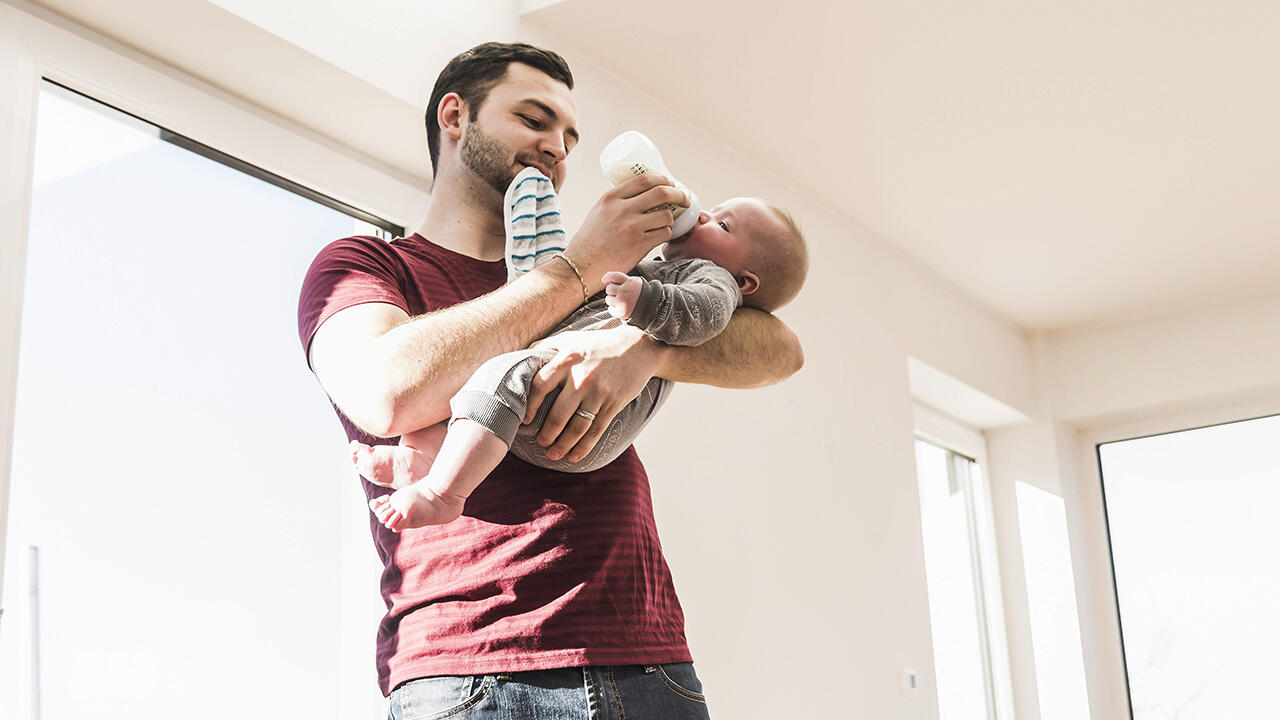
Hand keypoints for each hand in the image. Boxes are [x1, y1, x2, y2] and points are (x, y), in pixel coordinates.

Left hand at [524, 325, 670, 462]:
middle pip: (558, 414)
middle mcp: (582, 378)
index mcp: (567, 360)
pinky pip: (596, 430)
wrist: (638, 347)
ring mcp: (599, 392)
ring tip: (553, 454)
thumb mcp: (571, 338)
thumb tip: (522, 358)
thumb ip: (546, 347)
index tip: (524, 419)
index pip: (540, 385)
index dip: (530, 405)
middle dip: (546, 434)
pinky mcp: (614, 403)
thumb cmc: (599, 344)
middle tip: (540, 442)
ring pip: (577, 427)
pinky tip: (574, 456)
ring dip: (563, 445)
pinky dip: (584, 447)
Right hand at [566, 174, 688, 292]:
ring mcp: (632, 227)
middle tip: (685, 199)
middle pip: (661, 193)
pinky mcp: (639, 245)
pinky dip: (666, 234)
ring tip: (667, 223)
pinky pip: (664, 234)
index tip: (671, 183)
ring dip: (671, 219)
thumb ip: (617, 202)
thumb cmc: (589, 242)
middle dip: (679, 194)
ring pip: (666, 215)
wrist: (581, 266)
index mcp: (611, 198)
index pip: (645, 179)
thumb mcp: (598, 212)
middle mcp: (622, 209)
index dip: (663, 179)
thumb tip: (640, 196)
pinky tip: (661, 236)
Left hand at [603, 271, 643, 320]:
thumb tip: (607, 281)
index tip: (603, 280)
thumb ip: (622, 280)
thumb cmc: (639, 293)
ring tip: (621, 301)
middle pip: (609, 288)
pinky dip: (614, 309)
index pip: (614, 276)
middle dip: (612, 291)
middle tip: (620, 294)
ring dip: (612, 300)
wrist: (650, 307)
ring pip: (608, 299)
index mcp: (629, 282)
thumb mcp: (634, 282)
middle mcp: (625, 292)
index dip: (607, 276)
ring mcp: (623, 302)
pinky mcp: (622, 312)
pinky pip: (610, 309)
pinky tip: (621, 308)